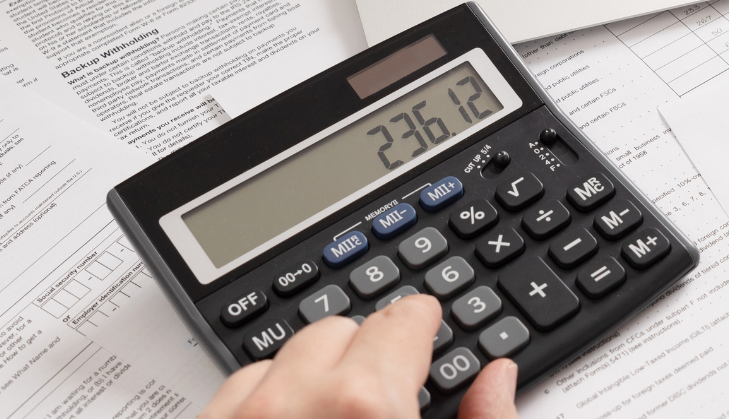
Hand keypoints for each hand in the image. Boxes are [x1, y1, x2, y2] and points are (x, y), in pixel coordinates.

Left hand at [198, 295, 518, 418]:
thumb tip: (497, 381)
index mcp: (366, 406)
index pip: (403, 322)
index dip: (423, 328)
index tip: (426, 336)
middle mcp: (290, 404)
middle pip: (339, 330)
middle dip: (365, 356)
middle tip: (384, 400)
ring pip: (277, 360)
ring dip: (306, 380)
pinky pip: (231, 395)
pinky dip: (260, 407)